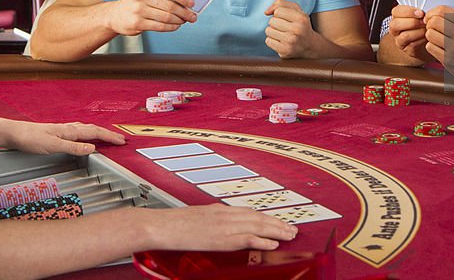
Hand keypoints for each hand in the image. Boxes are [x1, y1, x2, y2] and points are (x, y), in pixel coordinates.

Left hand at [4, 119, 126, 155]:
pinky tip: (84, 135)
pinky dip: (88, 133)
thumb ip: (73, 148)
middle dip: (108, 134)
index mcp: (69, 131)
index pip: (95, 133)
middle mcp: (68, 128)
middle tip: (120, 140)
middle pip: (93, 129)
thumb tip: (92, 148)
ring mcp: (62, 129)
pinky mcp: (56, 132)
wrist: (12, 132)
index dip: (110, 137)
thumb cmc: (29, 139)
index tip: (122, 141)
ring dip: (99, 132)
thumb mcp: (52, 146)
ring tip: (107, 136)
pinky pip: (78, 131)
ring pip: (86, 129)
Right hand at [107, 0, 196, 35]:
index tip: (192, 2)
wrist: (116, 15)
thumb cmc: (137, 1)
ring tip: (185, 21)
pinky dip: (171, 27)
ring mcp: (138, 10)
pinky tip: (176, 25)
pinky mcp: (137, 23)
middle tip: (193, 16)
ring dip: (180, 20)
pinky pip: (160, 26)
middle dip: (185, 12)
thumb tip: (186, 0)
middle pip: (169, 5)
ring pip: (166, 17)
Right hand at [152, 204, 296, 251]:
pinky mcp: (220, 238)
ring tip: (290, 235)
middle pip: (258, 217)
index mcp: (220, 210)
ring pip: (257, 226)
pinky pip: (246, 238)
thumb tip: (222, 226)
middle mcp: (225, 215)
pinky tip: (273, 243)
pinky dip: (262, 239)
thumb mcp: (198, 218)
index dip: (267, 217)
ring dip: (276, 230)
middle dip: (277, 223)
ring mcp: (224, 226)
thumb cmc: (174, 224)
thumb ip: (213, 220)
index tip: (279, 221)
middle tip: (293, 229)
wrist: (161, 225)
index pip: (250, 212)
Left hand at [264, 0, 314, 58]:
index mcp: (301, 18)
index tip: (286, 18)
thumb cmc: (300, 24)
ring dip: (273, 32)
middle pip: (272, 21)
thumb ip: (280, 3)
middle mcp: (298, 30)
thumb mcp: (296, 10)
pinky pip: (268, 41)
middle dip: (276, 23)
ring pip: (268, 31)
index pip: (278, 11)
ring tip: (282, 34)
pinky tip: (281, 41)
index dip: (279, 14)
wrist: (311, 45)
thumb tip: (266, 12)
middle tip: (285, 27)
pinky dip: (272, 41)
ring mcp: (291, 42)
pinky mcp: (285, 51)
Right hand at [387, 5, 428, 58]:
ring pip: (404, 36)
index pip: (396, 11)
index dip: (408, 11)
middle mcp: (395, 28)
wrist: (429, 39)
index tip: (421, 12)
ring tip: (427, 29)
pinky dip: (421, 40)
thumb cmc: (424, 24)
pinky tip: (427, 37)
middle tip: (424, 22)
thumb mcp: (421, 14)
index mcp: (397, 16)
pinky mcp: (407, 50)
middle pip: (395, 24)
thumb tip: (425, 8)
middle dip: (412, 22)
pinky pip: (412, 45)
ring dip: (418, 31)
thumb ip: (419, 11)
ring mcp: (399, 40)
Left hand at [424, 6, 453, 62]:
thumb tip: (429, 15)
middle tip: (433, 28)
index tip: (430, 17)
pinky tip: (439, 47)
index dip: (432, 13)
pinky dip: (431, 46)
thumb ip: (450, 16)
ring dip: (430, 35)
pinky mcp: (448, 60)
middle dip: (430, 24)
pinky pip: (430, 47)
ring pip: (430, 34)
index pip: (442, 10)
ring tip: (436, 38)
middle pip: (434, 21)